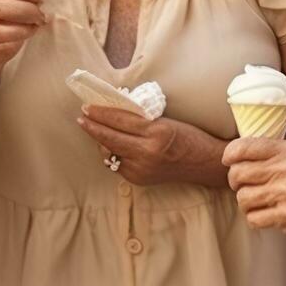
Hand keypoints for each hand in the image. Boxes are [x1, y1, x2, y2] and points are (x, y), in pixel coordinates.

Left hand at [76, 107, 225, 187]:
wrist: (203, 164)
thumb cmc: (188, 137)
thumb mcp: (165, 121)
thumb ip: (140, 119)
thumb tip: (113, 112)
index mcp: (156, 132)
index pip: (120, 120)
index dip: (102, 112)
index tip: (88, 106)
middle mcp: (148, 152)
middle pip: (110, 137)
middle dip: (92, 127)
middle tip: (81, 117)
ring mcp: (142, 168)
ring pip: (110, 152)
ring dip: (101, 141)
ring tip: (94, 129)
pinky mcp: (139, 179)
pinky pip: (118, 164)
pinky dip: (112, 153)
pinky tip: (109, 145)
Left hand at [223, 137, 285, 241]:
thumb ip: (275, 154)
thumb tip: (238, 155)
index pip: (243, 147)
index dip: (230, 156)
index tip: (230, 163)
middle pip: (237, 175)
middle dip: (237, 184)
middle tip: (248, 187)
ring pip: (242, 198)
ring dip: (248, 204)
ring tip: (263, 203)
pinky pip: (253, 218)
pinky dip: (257, 219)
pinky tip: (270, 216)